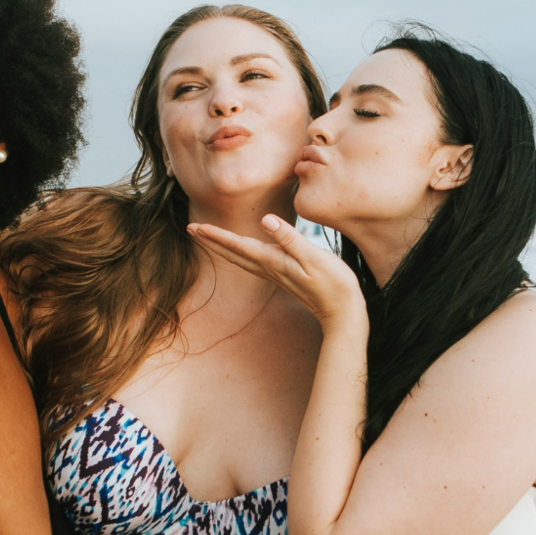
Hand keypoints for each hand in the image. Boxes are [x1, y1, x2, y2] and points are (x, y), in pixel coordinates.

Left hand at [189, 214, 365, 330]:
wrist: (344, 314)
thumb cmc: (334, 285)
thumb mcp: (314, 257)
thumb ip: (289, 238)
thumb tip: (265, 220)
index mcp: (274, 262)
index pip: (239, 245)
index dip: (217, 235)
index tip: (195, 227)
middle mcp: (271, 269)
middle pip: (234, 254)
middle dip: (212, 241)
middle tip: (191, 229)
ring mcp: (277, 275)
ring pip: (242, 259)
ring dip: (224, 248)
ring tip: (209, 238)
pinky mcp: (286, 277)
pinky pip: (255, 263)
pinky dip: (241, 255)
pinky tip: (243, 252)